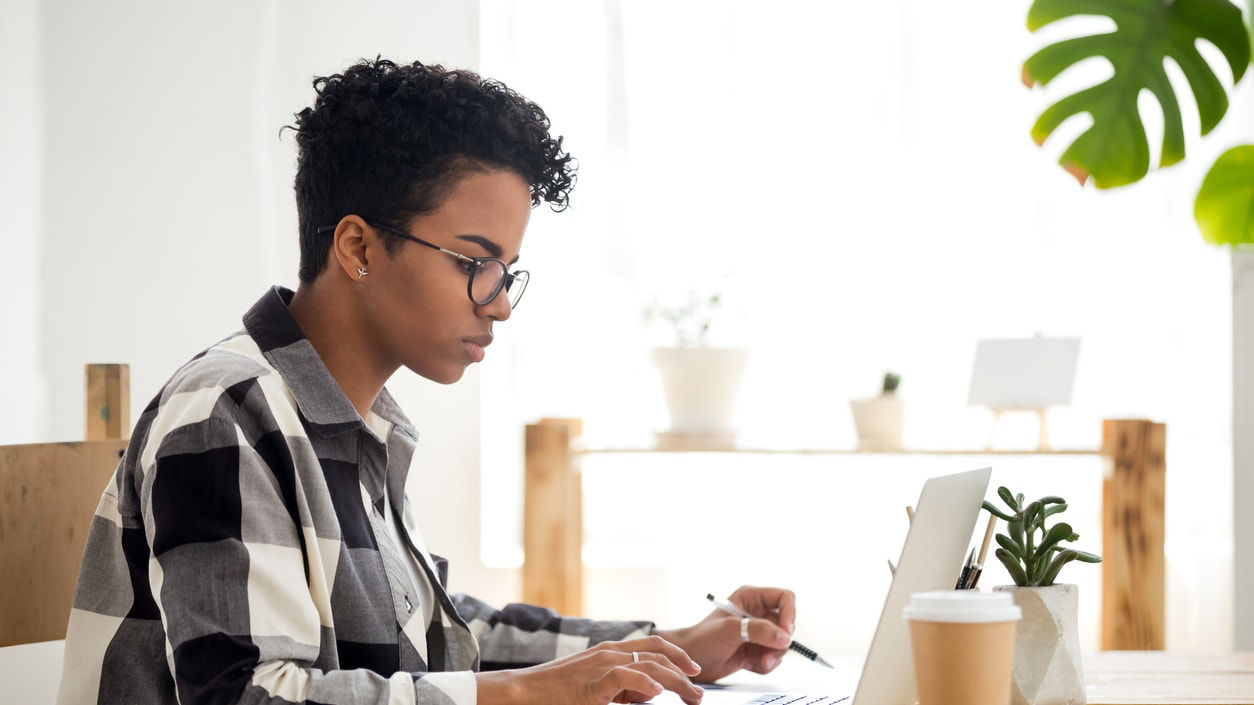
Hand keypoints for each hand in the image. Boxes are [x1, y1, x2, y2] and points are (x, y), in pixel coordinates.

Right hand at [475, 635, 704, 704]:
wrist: (523, 692)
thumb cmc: (557, 693)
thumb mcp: (597, 688)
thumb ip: (622, 688)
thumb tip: (649, 693)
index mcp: (610, 652)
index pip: (652, 645)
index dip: (678, 655)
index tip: (694, 672)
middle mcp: (609, 653)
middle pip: (657, 652)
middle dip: (684, 669)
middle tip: (699, 691)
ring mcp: (600, 665)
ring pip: (648, 663)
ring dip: (675, 680)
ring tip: (690, 695)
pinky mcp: (591, 683)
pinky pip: (623, 677)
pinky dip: (644, 682)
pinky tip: (657, 691)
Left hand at [655, 585, 795, 683]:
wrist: (691, 661)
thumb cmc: (704, 638)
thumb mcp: (731, 630)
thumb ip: (759, 631)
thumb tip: (785, 638)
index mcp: (751, 597)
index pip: (784, 598)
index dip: (790, 614)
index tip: (787, 632)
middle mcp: (757, 612)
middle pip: (786, 625)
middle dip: (778, 643)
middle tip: (767, 656)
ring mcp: (758, 632)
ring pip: (781, 644)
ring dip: (770, 657)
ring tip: (753, 662)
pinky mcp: (757, 649)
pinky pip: (773, 658)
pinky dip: (763, 665)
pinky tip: (746, 664)